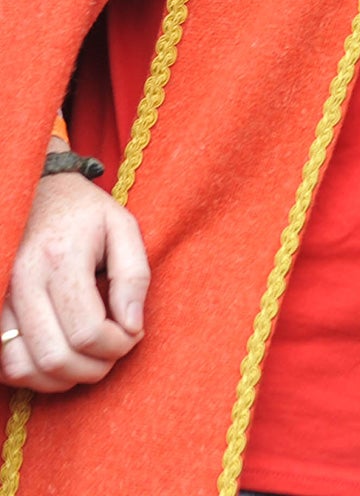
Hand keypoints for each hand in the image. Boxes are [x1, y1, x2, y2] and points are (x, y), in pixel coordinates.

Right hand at [2, 167, 148, 392]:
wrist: (40, 193)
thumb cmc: (87, 213)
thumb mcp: (124, 228)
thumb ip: (134, 277)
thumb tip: (133, 327)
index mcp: (61, 259)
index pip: (87, 331)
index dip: (117, 346)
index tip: (133, 333)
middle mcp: (22, 282)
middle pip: (55, 357)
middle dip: (94, 368)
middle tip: (114, 351)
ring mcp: (1, 299)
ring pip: (22, 368)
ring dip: (62, 378)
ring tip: (89, 358)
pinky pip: (4, 362)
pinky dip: (33, 374)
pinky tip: (60, 358)